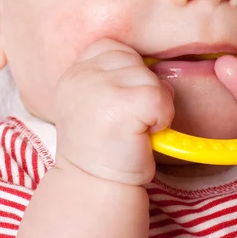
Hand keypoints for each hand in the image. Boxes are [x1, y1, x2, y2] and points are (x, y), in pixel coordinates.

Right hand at [53, 38, 174, 184]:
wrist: (95, 189)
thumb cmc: (105, 148)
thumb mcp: (96, 102)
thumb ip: (113, 76)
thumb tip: (155, 63)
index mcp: (73, 73)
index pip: (114, 48)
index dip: (128, 74)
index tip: (121, 106)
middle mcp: (79, 76)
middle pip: (135, 60)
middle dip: (144, 88)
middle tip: (130, 121)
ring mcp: (97, 90)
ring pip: (151, 78)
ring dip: (155, 105)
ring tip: (135, 129)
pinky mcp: (119, 106)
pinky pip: (159, 96)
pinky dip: (162, 117)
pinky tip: (144, 134)